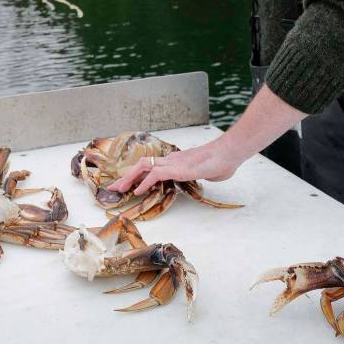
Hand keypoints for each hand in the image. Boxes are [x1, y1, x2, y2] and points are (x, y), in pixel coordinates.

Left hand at [107, 139, 241, 195]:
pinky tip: (138, 191)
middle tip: (113, 188)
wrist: (230, 153)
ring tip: (119, 190)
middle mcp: (171, 160)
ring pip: (144, 167)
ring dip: (129, 178)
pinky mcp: (178, 169)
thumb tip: (204, 176)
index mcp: (176, 162)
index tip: (128, 184)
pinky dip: (145, 182)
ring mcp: (174, 163)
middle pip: (142, 165)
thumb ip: (200, 174)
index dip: (138, 175)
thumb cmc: (222, 162)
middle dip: (126, 176)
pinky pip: (156, 174)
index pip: (151, 167)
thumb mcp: (206, 172)